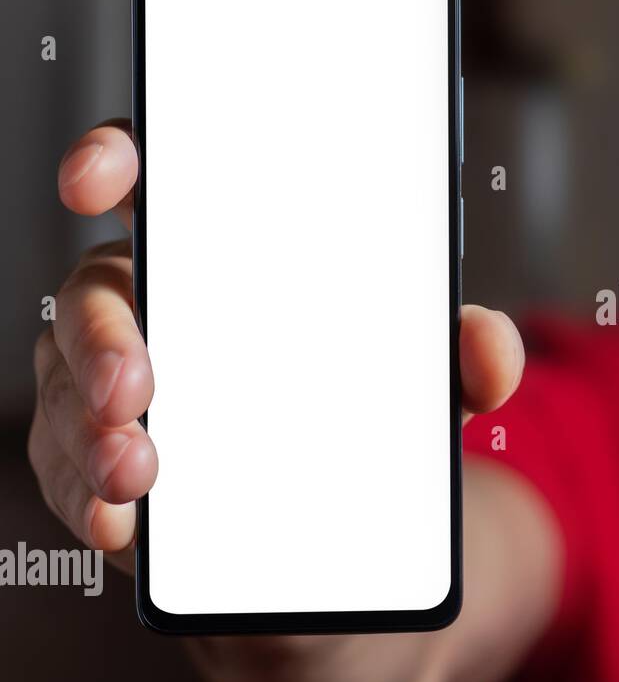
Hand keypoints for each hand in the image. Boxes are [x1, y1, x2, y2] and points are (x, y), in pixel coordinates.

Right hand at [28, 119, 523, 575]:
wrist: (343, 522)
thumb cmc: (366, 408)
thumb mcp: (429, 382)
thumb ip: (466, 356)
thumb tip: (488, 340)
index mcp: (228, 254)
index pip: (159, 178)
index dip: (114, 158)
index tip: (100, 179)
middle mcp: (154, 305)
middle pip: (93, 291)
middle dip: (102, 336)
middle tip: (136, 389)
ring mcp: (111, 385)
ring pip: (68, 387)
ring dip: (92, 431)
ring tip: (138, 473)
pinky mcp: (97, 462)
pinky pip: (71, 474)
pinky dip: (91, 500)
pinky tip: (124, 523)